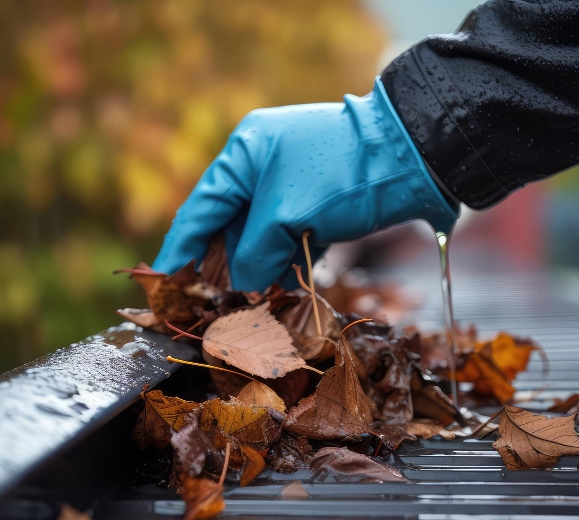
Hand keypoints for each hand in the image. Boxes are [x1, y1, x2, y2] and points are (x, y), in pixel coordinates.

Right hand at [152, 77, 458, 290]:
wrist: (417, 157)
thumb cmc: (343, 176)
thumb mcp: (287, 216)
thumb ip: (255, 253)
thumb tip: (244, 286)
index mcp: (244, 154)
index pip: (200, 208)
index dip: (179, 249)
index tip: (161, 283)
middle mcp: (263, 166)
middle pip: (229, 226)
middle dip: (224, 267)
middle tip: (213, 305)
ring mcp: (292, 185)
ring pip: (261, 237)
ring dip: (258, 271)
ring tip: (252, 307)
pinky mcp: (318, 204)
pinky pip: (288, 239)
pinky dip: (285, 264)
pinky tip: (283, 291)